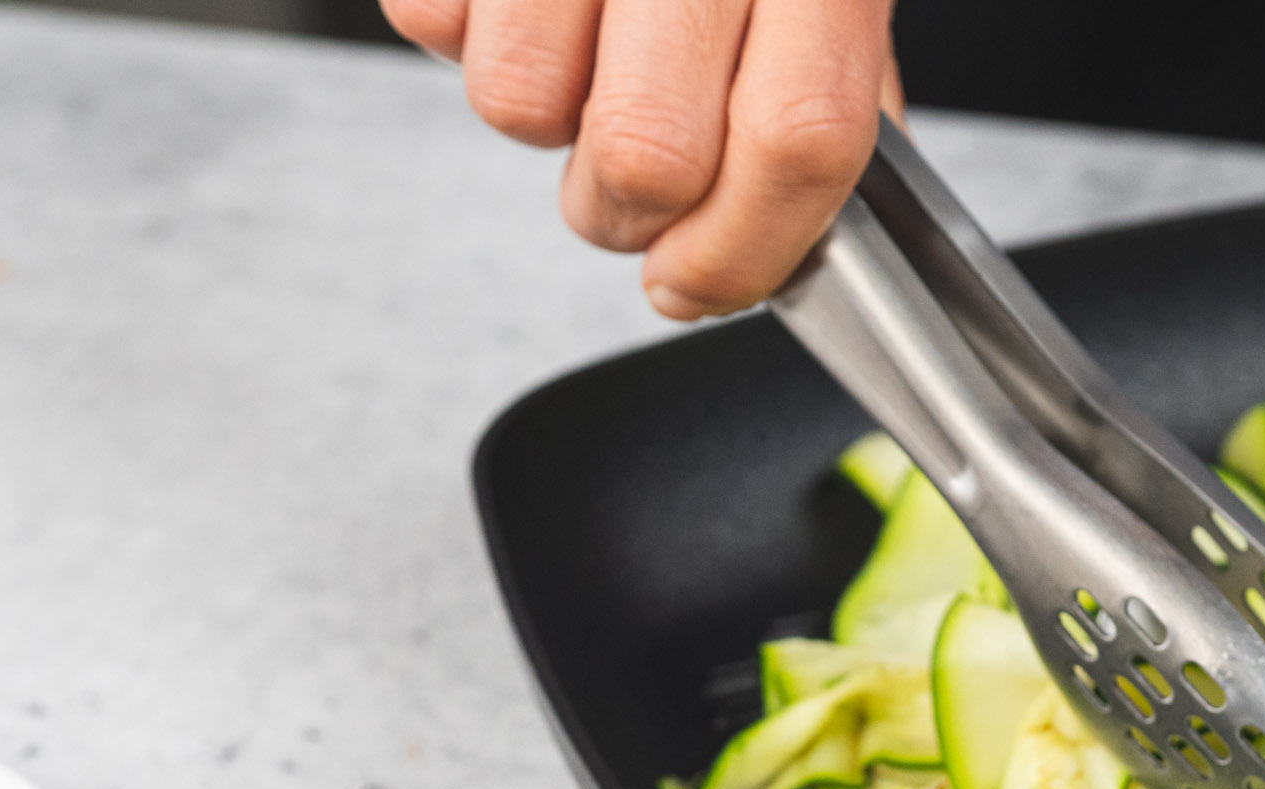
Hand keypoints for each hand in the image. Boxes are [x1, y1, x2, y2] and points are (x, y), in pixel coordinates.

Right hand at [383, 0, 903, 319]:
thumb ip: (835, 78)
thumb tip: (806, 230)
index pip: (802, 139)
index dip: (748, 251)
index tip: (702, 286)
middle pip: (652, 153)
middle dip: (622, 209)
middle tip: (625, 178)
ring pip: (517, 104)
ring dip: (538, 106)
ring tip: (574, 27)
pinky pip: (429, 24)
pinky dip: (461, 22)